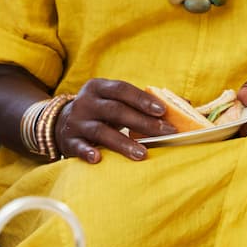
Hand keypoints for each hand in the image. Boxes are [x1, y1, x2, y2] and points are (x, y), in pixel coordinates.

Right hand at [55, 79, 171, 163]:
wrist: (59, 123)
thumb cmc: (100, 111)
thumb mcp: (115, 100)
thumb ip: (144, 102)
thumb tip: (186, 103)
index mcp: (99, 87)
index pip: (122, 90)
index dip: (142, 99)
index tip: (162, 111)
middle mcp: (86, 102)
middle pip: (116, 110)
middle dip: (142, 122)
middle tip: (165, 134)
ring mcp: (76, 122)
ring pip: (101, 131)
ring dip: (123, 142)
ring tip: (142, 154)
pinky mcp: (69, 141)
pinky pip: (79, 147)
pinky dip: (88, 152)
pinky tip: (99, 159)